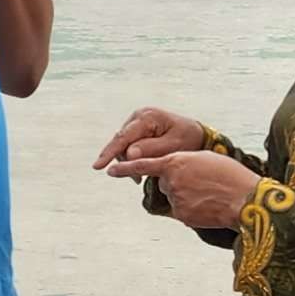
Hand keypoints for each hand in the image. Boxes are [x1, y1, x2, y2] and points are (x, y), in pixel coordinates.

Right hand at [93, 107, 207, 170]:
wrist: (196, 134)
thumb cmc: (188, 139)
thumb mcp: (174, 146)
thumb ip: (151, 149)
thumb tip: (129, 154)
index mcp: (148, 116)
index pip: (124, 137)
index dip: (110, 152)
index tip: (98, 166)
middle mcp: (139, 116)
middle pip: (122, 143)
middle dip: (126, 162)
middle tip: (138, 179)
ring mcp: (136, 121)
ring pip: (123, 146)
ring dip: (129, 162)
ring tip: (141, 175)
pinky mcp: (136, 129)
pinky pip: (127, 145)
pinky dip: (131, 158)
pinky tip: (139, 166)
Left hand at [108, 150, 260, 230]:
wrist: (246, 199)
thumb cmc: (230, 175)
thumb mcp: (204, 159)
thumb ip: (182, 163)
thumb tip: (170, 175)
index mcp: (176, 161)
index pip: (143, 165)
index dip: (125, 168)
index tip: (110, 170)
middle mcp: (171, 180)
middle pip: (164, 182)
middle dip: (177, 182)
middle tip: (202, 182)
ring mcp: (175, 199)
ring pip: (173, 197)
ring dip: (186, 195)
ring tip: (209, 193)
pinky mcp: (182, 215)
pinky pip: (181, 210)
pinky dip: (191, 208)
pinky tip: (208, 206)